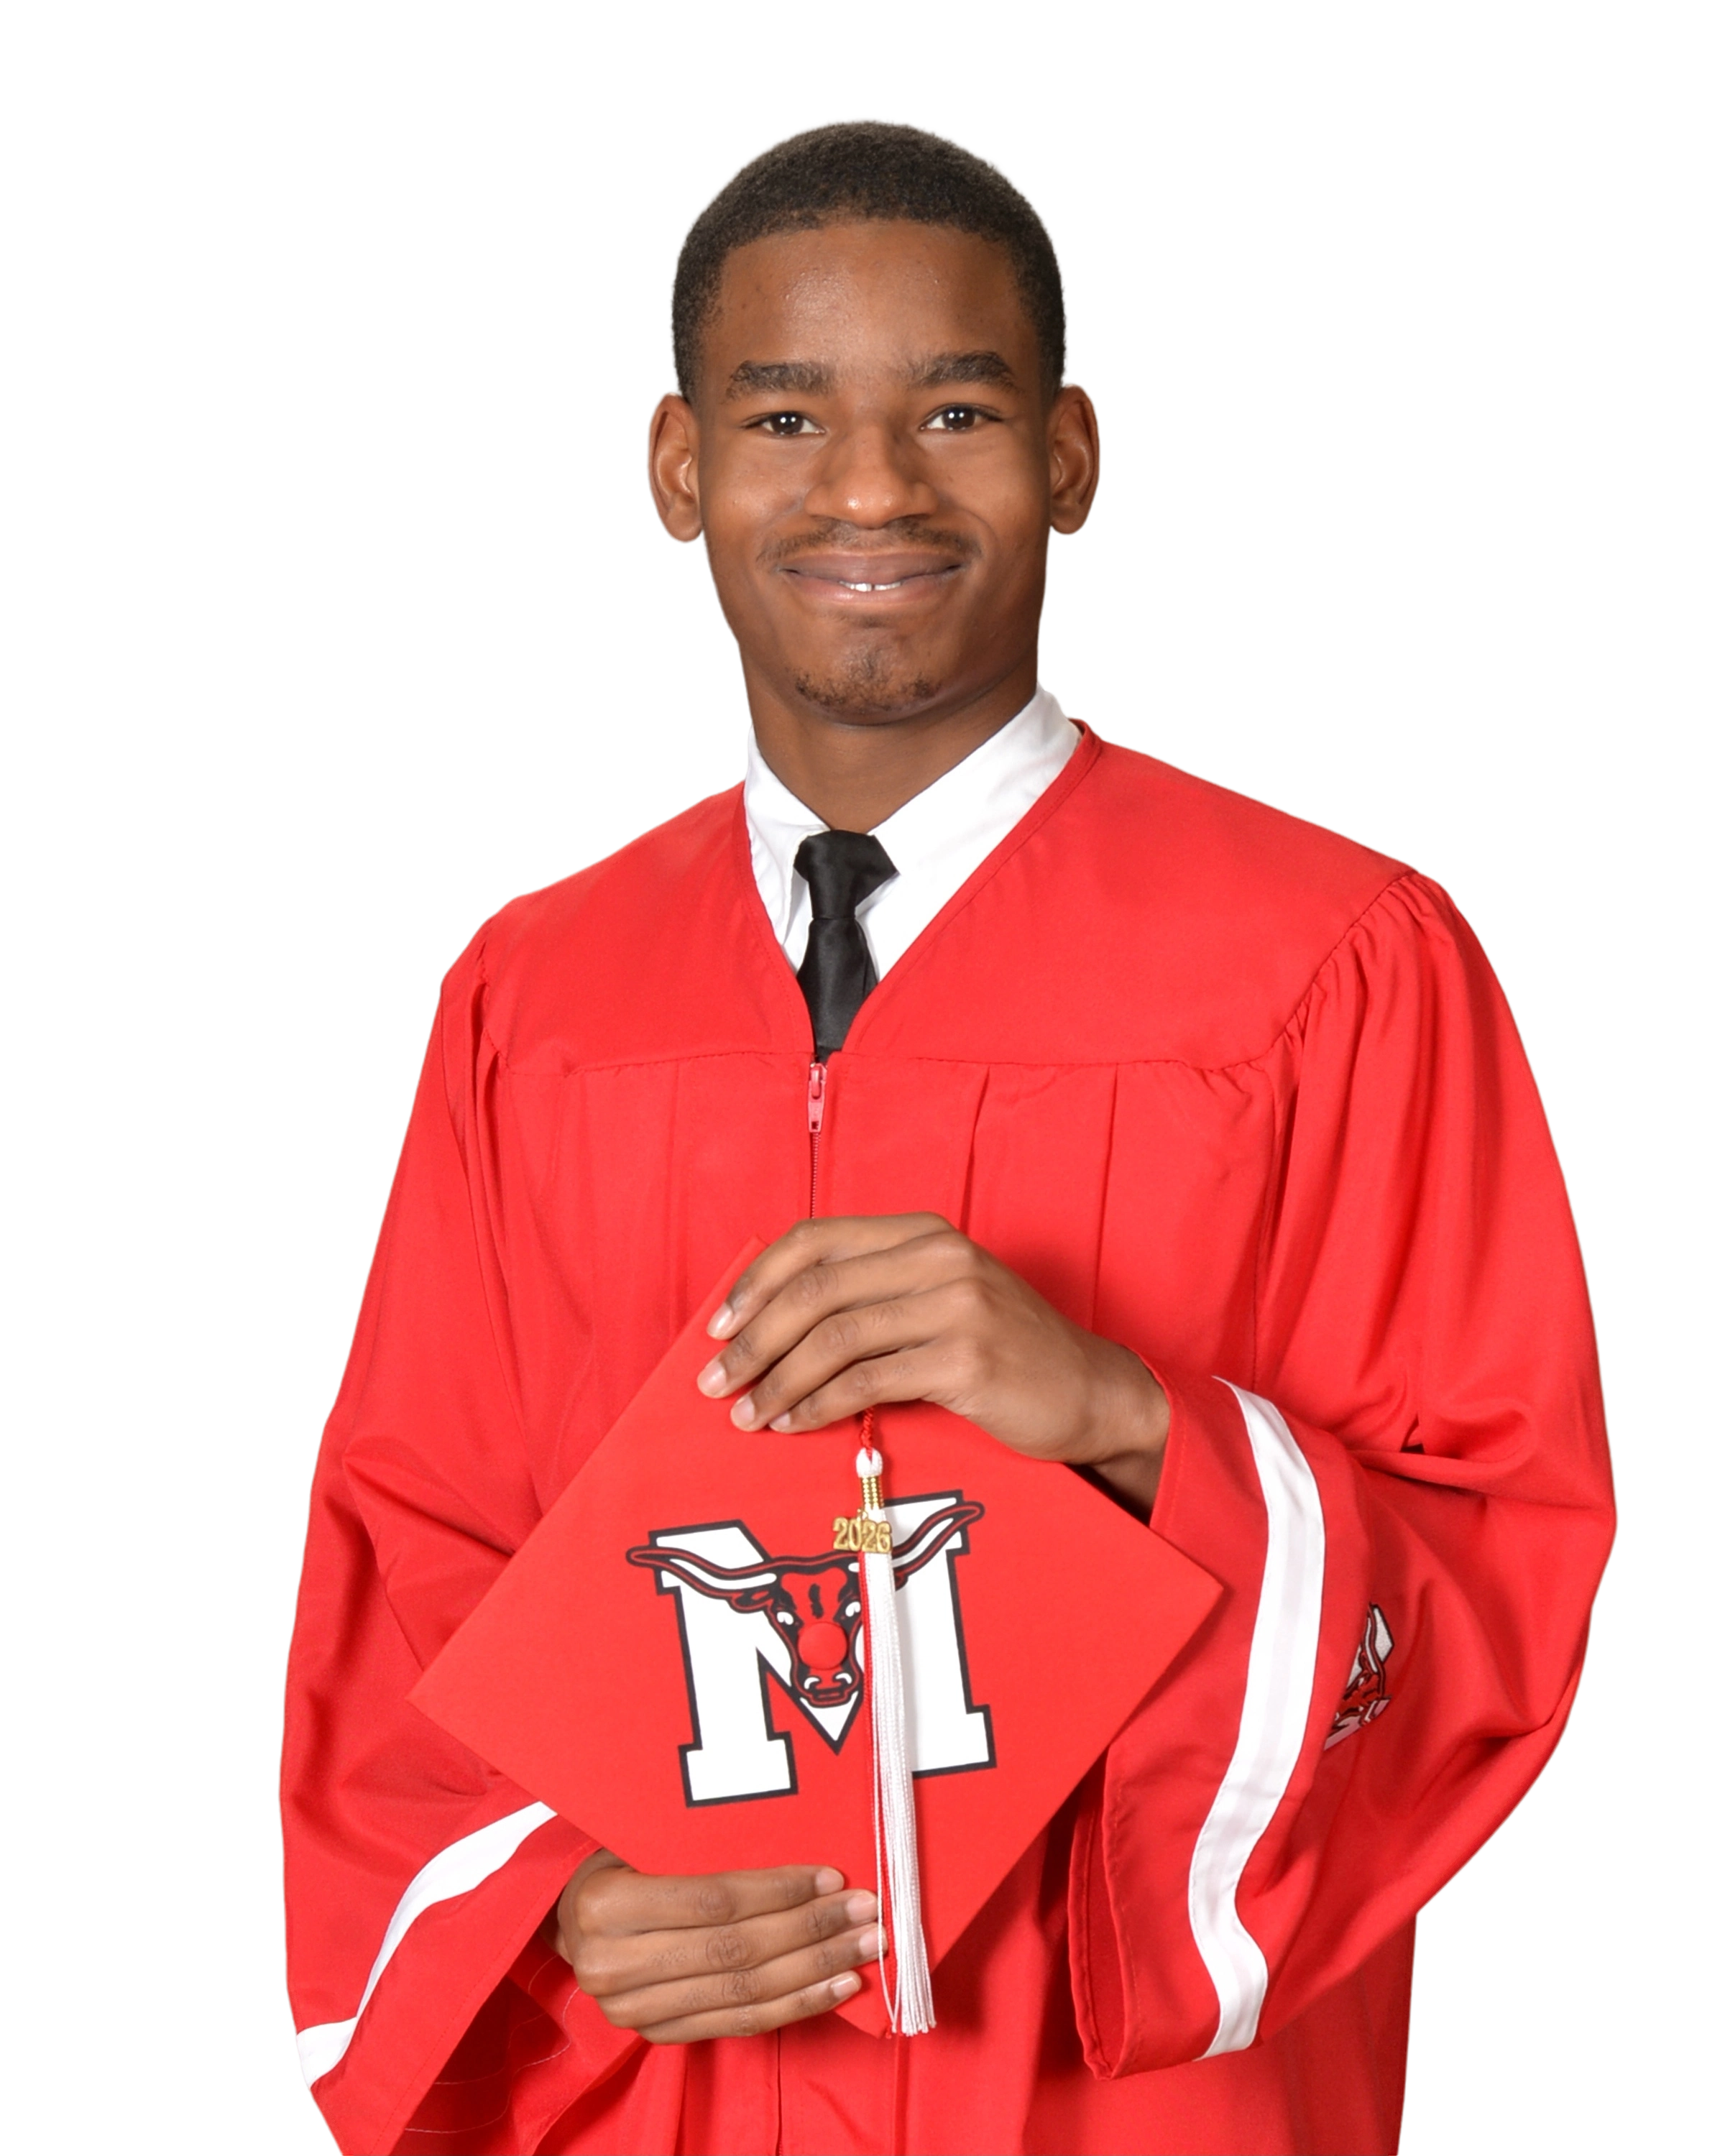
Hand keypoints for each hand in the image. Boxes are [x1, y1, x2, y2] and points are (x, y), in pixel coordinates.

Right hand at [554, 1850, 879, 2042]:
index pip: (715, 1900)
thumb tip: (795, 1831)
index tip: (833, 1876)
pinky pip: (739, 2024)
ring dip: (816, 1971)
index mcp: (607, 1907)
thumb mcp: (639, 1836)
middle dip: (812, 1931)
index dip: (780, 1890)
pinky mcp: (657, 2036)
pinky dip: (796, 2006)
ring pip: (745, 1994)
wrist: (566, 1920)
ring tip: (865, 1949)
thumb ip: (699, 1842)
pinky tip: (837, 1987)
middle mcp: (614, 1967)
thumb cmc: (615, 1861)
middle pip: (736, 1951)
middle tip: (866, 1912)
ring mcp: (634, 2011)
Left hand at [696, 1214, 1168, 1511]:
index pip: (815, 1240)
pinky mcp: (966, 1356)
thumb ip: (874, 1294)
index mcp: (923, 1232)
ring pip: (834, 1335)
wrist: (1091, 1392)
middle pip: (815, 1288)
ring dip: (777, 1379)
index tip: (716, 1325)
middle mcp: (938, 1255)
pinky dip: (818, 1404)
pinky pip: (868, 1379)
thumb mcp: (939, 1300)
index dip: (756, 1281)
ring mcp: (956, 1302)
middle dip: (752, 1337)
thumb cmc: (1004, 1353)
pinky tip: (795, 1423)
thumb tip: (771, 1325)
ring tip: (745, 1414)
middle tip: (713, 1381)